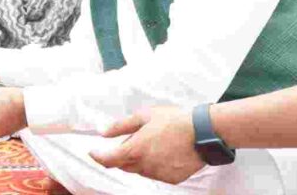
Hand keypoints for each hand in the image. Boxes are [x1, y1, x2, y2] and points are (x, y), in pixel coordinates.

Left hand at [89, 106, 204, 184]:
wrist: (204, 132)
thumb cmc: (173, 120)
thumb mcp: (144, 116)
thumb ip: (120, 126)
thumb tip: (102, 132)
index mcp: (135, 150)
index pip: (108, 160)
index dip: (98, 156)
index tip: (92, 152)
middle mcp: (144, 166)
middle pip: (124, 165)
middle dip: (122, 155)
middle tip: (132, 140)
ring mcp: (159, 174)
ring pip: (140, 170)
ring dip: (139, 160)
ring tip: (154, 142)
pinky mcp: (172, 179)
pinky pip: (156, 173)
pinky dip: (155, 165)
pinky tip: (165, 152)